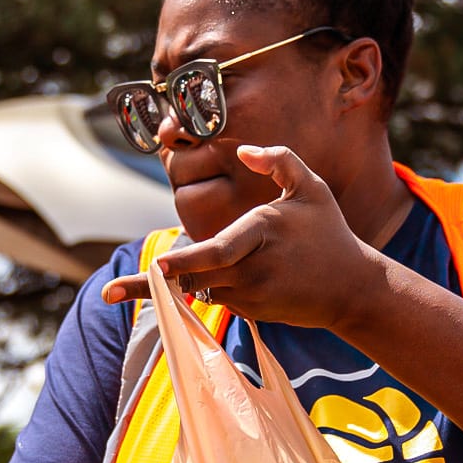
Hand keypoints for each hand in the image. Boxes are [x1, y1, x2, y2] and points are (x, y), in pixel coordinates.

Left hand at [100, 145, 381, 327]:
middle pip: (197, 277)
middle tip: (109, 291)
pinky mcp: (251, 312)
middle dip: (152, 287)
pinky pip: (217, 298)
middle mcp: (254, 269)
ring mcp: (252, 295)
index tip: (159, 265)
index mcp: (264, 233)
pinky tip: (202, 279)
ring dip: (174, 283)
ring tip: (121, 288)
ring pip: (201, 288)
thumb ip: (281, 161)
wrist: (352, 289)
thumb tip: (244, 150)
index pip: (220, 251)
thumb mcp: (312, 188)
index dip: (189, 261)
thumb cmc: (330, 232)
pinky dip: (204, 287)